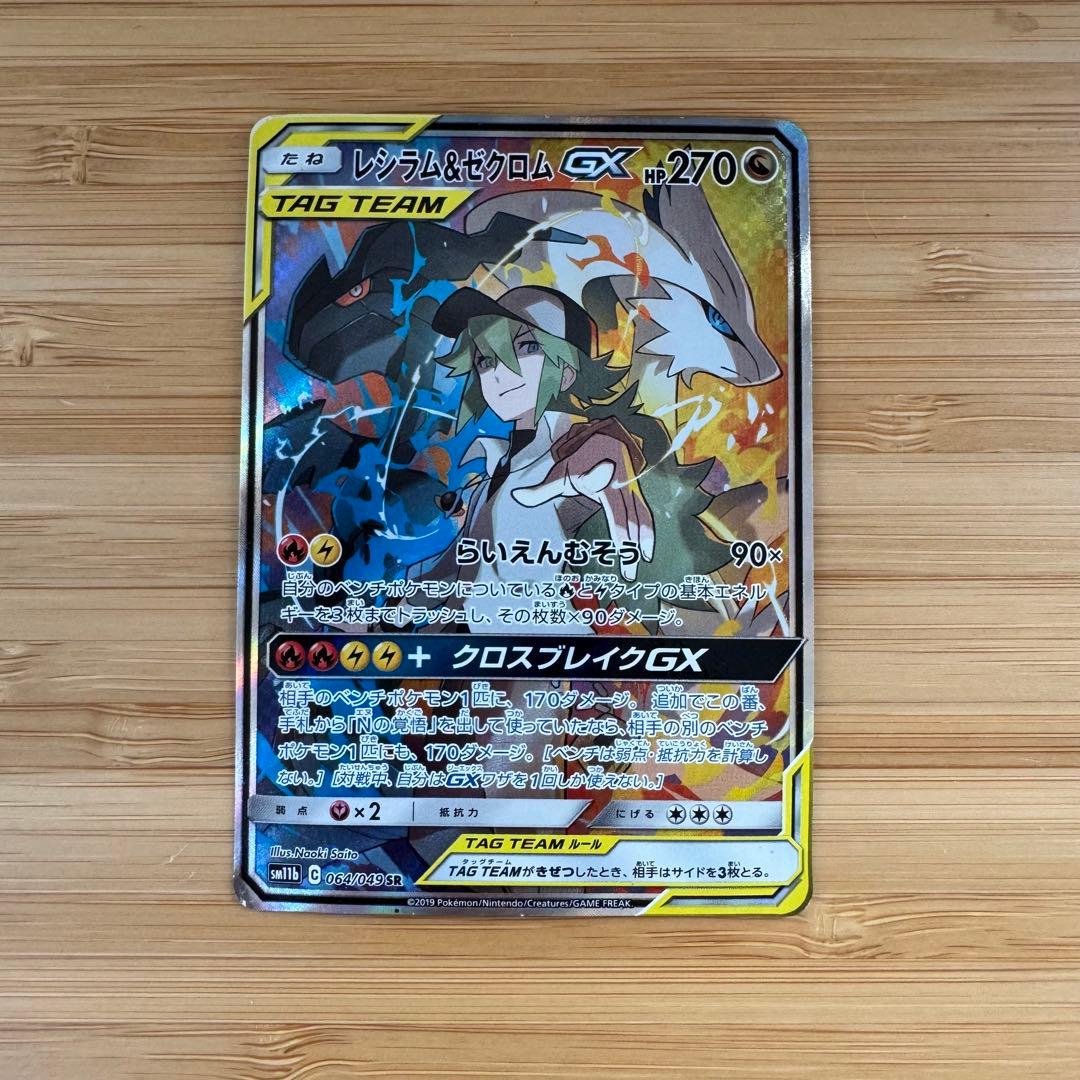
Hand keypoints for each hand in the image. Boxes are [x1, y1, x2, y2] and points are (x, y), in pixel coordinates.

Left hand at [511, 432, 654, 579]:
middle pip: (629, 520)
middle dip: (630, 546)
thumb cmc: (579, 459)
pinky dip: (647, 533)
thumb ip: (540, 490)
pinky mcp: (638, 494)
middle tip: (628, 573)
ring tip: (642, 563)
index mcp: (602, 483)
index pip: (614, 511)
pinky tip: (646, 553)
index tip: (622, 544)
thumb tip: (517, 497)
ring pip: (642, 518)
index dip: (620, 529)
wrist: (606, 438)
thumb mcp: (559, 473)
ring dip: (643, 542)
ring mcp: (632, 490)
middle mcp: (621, 487)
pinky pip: (645, 515)